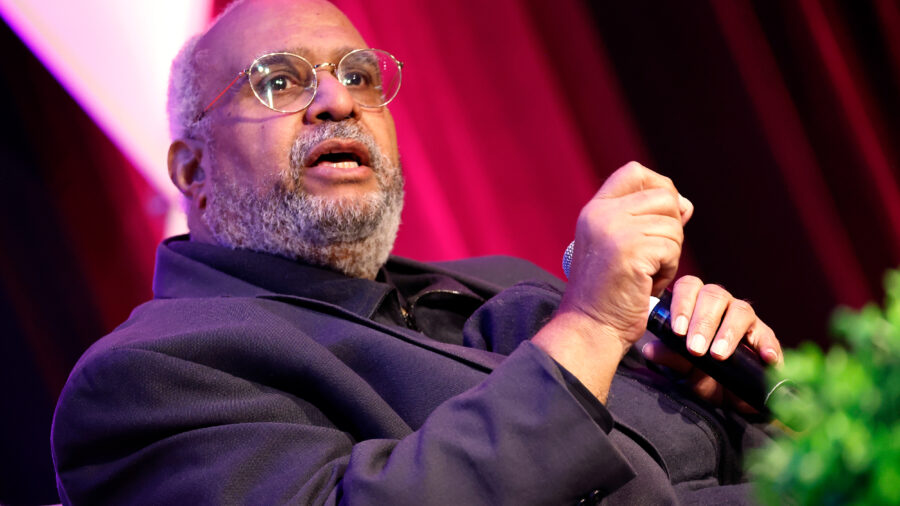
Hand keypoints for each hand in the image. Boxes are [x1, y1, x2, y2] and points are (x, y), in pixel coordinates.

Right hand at [559, 162, 692, 349]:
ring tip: (646, 274)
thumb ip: (647, 219)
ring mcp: (614, 230)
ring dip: (670, 254)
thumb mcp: (621, 246)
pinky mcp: (630, 251)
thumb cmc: (609, 292)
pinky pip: (672, 248)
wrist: (591, 326)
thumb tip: (685, 204)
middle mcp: (601, 214)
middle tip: (652, 257)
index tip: (663, 216)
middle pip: (664, 196)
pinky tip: (648, 284)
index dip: (659, 188)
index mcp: (595, 209)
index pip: (636, 172)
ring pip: (673, 225)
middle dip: (670, 227)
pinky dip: (668, 270)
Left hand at [640, 276, 782, 409]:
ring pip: (740, 309)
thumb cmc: (702, 375)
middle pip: (714, 295)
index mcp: (695, 305)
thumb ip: (669, 357)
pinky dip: (767, 345)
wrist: (729, 399)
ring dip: (728, 332)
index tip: (677, 331)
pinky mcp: (765, 337)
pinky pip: (768, 335)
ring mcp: (745, 319)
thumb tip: (649, 349)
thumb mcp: (682, 369)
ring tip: (719, 354)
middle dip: (703, 322)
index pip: (688, 287)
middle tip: (695, 348)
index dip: (682, 305)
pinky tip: (764, 358)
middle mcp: (721, 306)